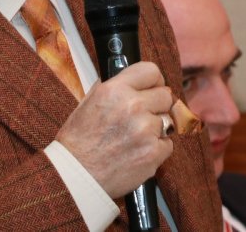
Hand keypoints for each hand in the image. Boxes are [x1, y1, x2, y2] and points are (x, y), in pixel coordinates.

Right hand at [55, 61, 173, 197]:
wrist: (77, 174)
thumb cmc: (79, 140)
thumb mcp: (89, 101)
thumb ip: (114, 88)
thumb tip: (131, 80)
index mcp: (115, 89)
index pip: (151, 71)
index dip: (154, 80)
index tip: (153, 88)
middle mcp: (133, 105)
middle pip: (166, 95)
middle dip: (157, 105)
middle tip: (145, 115)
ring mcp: (146, 130)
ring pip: (168, 120)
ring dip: (157, 128)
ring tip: (137, 137)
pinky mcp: (154, 152)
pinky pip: (168, 144)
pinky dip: (157, 149)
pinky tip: (138, 151)